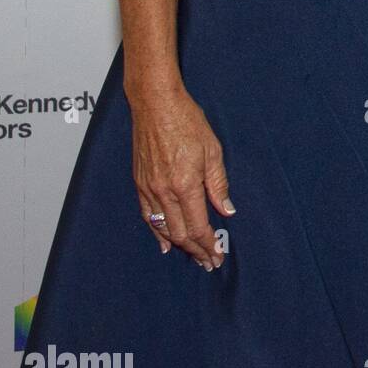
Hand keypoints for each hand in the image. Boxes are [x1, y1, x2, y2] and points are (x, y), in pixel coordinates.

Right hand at [129, 85, 235, 269]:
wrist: (156, 105)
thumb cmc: (187, 121)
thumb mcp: (212, 150)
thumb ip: (219, 184)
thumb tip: (227, 210)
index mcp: (185, 185)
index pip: (198, 226)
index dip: (209, 244)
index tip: (218, 255)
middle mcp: (164, 191)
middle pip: (180, 233)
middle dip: (196, 251)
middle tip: (209, 262)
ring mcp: (149, 188)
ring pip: (163, 228)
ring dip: (178, 246)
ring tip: (192, 257)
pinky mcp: (140, 183)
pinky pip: (148, 216)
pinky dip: (157, 232)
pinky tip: (164, 242)